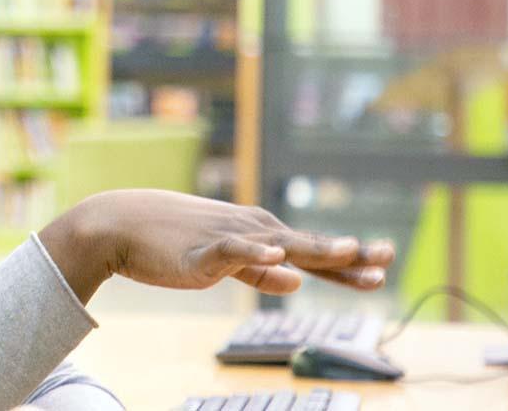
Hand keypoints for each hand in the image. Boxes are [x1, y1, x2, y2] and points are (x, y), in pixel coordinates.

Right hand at [39, 189, 394, 303]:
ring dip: (314, 249)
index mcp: (260, 235)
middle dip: (348, 254)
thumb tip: (295, 282)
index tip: (382, 262)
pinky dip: (255, 255)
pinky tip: (276, 258)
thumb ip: (258, 273)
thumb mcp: (222, 261)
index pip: (312, 252)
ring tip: (348, 250)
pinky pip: (233, 252)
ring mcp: (229, 238)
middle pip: (308, 247)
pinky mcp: (202, 251)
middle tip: (387, 257)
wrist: (120, 225)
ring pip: (280, 245)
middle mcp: (253, 232)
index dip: (349, 260)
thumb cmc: (171, 243)